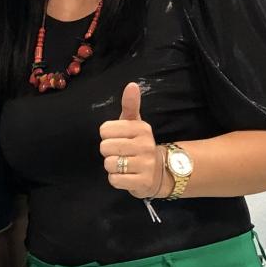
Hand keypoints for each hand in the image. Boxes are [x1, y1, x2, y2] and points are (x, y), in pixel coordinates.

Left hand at [99, 82, 165, 200]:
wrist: (160, 172)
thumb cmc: (140, 144)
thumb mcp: (135, 124)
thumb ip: (130, 105)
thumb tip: (131, 85)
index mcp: (141, 128)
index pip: (104, 129)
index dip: (107, 136)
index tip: (119, 139)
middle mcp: (145, 144)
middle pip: (105, 147)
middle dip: (108, 152)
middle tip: (121, 153)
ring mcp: (145, 164)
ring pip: (109, 164)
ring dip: (112, 166)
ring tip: (124, 165)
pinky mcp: (142, 182)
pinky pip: (114, 179)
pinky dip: (116, 179)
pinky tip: (126, 176)